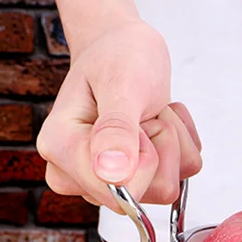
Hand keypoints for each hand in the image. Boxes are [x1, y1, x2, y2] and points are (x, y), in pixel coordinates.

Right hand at [37, 21, 201, 212]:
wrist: (122, 46)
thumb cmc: (117, 56)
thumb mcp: (122, 83)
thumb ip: (117, 129)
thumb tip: (111, 175)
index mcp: (61, 150)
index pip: (116, 192)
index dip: (142, 157)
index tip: (135, 119)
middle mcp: (76, 174)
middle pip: (142, 195)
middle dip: (158, 148)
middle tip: (141, 113)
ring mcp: (105, 181)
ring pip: (166, 188)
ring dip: (171, 144)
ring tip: (148, 114)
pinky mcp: (133, 180)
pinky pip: (181, 178)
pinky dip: (181, 145)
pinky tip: (157, 120)